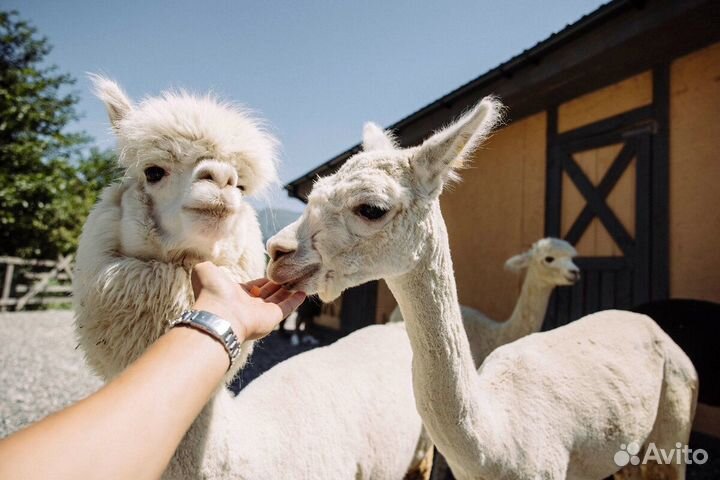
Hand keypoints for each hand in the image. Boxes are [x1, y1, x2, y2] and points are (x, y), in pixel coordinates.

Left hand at [190, 262, 305, 340]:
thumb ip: (209, 264)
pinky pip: (287, 307)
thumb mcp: (205, 271)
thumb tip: (209, 263)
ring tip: (299, 279)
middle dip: (278, 283)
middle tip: (289, 273)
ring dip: (288, 290)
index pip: (254, 285)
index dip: (263, 279)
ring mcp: (261, 312)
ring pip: (279, 299)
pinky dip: (295, 300)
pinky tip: (303, 292)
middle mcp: (249, 305)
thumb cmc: (210, 292)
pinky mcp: (273, 318)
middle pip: (268, 292)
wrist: (218, 315)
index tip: (273, 271)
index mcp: (235, 294)